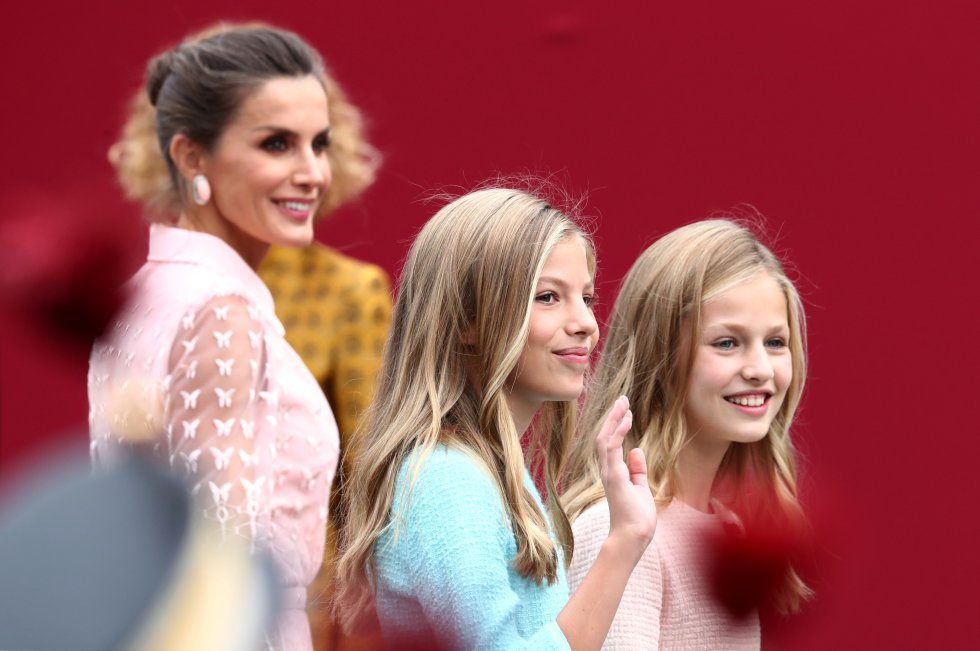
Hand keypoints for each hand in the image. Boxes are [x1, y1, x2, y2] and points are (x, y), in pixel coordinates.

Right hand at [596, 396, 656, 556]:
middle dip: (613, 417)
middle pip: (605, 436)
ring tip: (624, 403)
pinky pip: (612, 447)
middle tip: (623, 399)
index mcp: (614, 473)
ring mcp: (609, 472)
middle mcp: (608, 470)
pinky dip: (618, 431)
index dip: (617, 426)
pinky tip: (627, 418)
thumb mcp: (641, 488)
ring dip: (614, 419)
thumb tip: (637, 450)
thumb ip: (638, 470)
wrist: (633, 537)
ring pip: (605, 438)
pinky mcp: (613, 475)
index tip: (626, 411)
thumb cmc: (637, 518)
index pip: (611, 444)